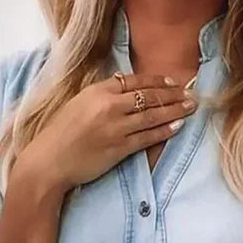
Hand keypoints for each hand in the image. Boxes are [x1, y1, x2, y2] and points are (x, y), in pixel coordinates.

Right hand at [14, 73, 196, 194]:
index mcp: (98, 91)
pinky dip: (164, 131)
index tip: (173, 82)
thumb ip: (101, 96)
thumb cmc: (60, 133)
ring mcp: (116, 127)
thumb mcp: (78, 103)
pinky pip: (147, 138)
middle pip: (149, 97)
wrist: (49, 160)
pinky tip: (177, 127)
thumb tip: (123, 90)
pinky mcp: (119, 148)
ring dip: (175, 111)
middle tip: (192, 94)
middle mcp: (109, 106)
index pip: (135, 81)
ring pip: (152, 116)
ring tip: (191, 108)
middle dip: (174, 95)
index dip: (157, 81)